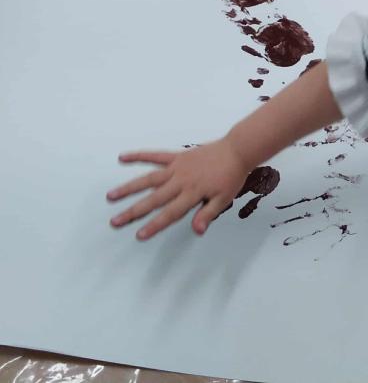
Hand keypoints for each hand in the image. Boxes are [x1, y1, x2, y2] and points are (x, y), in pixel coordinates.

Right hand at [107, 138, 252, 240]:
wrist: (237, 150)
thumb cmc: (231, 176)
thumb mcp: (223, 199)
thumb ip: (208, 214)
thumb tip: (197, 231)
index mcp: (192, 193)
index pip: (170, 213)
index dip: (154, 225)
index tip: (139, 235)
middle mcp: (181, 181)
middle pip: (154, 199)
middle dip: (134, 211)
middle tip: (115, 221)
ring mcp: (177, 167)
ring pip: (148, 178)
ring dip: (129, 187)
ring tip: (111, 196)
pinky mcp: (177, 156)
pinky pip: (155, 155)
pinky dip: (139, 156)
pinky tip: (122, 157)